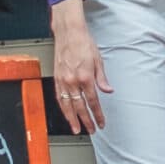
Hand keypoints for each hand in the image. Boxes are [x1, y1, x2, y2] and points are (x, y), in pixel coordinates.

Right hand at [49, 5, 110, 133]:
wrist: (68, 32)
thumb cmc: (83, 43)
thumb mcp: (98, 59)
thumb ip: (102, 78)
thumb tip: (108, 90)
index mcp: (85, 76)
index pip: (93, 101)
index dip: (97, 114)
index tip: (101, 123)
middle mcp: (73, 80)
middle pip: (80, 107)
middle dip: (85, 121)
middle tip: (90, 130)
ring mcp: (63, 80)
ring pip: (67, 105)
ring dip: (72, 119)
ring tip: (76, 129)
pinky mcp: (56, 78)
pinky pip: (59, 97)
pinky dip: (62, 107)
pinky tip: (66, 113)